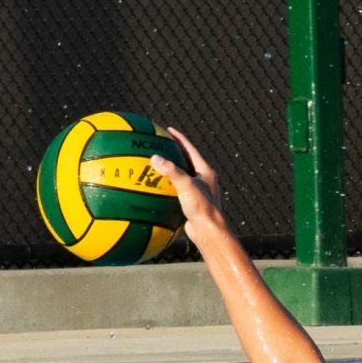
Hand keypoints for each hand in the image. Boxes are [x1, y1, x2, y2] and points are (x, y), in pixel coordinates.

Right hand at [149, 127, 225, 243]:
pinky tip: (152, 189)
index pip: (190, 149)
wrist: (208, 232)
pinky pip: (176, 191)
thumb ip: (172, 172)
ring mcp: (198, 192)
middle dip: (173, 152)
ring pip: (181, 177)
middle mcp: (204, 180)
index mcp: (206, 172)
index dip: (179, 139)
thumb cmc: (202, 208)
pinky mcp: (192, 203)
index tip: (168, 130)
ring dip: (169, 170)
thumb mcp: (187, 186)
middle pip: (186, 161)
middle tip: (159, 144)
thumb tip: (155, 158)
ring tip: (153, 164)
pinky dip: (165, 187)